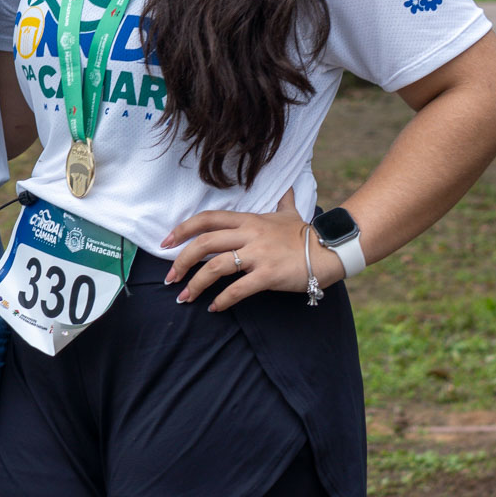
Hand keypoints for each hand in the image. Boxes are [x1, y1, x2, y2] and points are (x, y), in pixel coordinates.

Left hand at [159, 189, 343, 311]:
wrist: (330, 250)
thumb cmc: (306, 233)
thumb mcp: (289, 212)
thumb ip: (283, 200)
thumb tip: (287, 188)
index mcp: (247, 219)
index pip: (206, 219)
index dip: (182, 229)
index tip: (165, 243)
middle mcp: (248, 234)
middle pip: (204, 243)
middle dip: (181, 260)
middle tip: (169, 277)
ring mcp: (257, 254)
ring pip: (215, 267)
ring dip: (195, 284)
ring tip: (185, 297)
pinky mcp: (267, 275)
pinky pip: (238, 289)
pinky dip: (222, 300)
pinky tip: (214, 308)